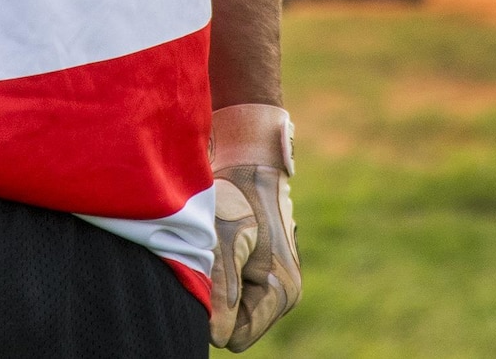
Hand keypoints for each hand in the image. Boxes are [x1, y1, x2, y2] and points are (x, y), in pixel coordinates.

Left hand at [209, 105, 300, 351]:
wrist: (250, 160)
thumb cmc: (239, 196)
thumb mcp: (226, 241)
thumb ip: (222, 291)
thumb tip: (216, 335)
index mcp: (283, 292)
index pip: (237, 337)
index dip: (217, 314)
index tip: (212, 275)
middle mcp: (283, 292)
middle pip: (234, 324)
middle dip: (217, 299)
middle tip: (212, 257)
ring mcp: (273, 282)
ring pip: (230, 309)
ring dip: (217, 283)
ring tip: (216, 246)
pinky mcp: (261, 270)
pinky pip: (230, 291)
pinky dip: (219, 271)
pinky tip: (220, 244)